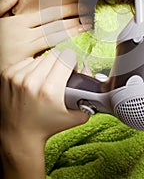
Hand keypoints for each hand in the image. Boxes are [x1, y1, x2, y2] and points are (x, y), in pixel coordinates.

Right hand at [0, 0, 92, 70]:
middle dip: (74, 22)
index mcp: (18, 22)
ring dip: (71, 35)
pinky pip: (47, 57)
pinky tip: (73, 48)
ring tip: (85, 30)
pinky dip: (61, 51)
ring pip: (53, 40)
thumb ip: (6, 3)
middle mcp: (23, 35)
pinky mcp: (25, 66)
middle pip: (54, 27)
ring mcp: (25, 51)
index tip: (81, 7)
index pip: (48, 14)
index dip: (66, 10)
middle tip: (90, 19)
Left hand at [0, 49, 88, 178]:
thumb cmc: (47, 126)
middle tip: (59, 76)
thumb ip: (89, 95)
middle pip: (55, 54)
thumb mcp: (77, 116)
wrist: (18, 136)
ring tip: (44, 80)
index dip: (72, 62)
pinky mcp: (6, 75)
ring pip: (40, 57)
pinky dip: (31, 68)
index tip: (70, 71)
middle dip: (60, 63)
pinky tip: (32, 80)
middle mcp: (32, 81)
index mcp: (50, 89)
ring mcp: (17, 77)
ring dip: (45, 66)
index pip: (67, 56)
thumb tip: (87, 68)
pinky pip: (26, 61)